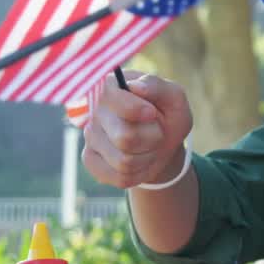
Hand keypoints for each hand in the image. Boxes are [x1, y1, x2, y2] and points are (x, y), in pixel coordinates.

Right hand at [82, 71, 192, 188]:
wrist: (163, 143)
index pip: (108, 97)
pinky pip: (119, 177)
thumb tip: (135, 87)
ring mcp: (90, 136)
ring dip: (147, 157)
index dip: (133, 109)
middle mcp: (95, 111)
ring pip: (124, 161)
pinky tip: (141, 160)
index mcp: (111, 86)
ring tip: (150, 145)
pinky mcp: (90, 160)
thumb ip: (157, 86)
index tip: (152, 113)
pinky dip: (139, 173)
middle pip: (124, 137)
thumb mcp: (174, 98)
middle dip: (152, 138)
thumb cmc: (167, 115)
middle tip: (157, 131)